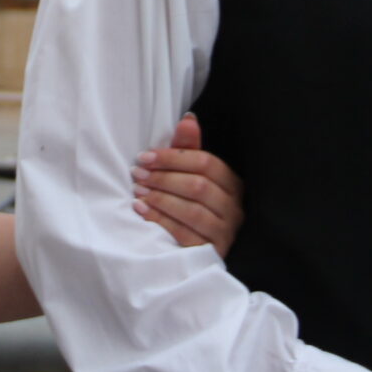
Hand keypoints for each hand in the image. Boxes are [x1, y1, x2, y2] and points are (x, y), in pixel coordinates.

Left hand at [132, 116, 241, 256]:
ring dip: (160, 199)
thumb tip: (189, 119)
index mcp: (233, 184)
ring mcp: (225, 232)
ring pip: (192, 211)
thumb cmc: (194, 204)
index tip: (145, 157)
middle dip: (164, 178)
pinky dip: (160, 221)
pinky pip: (184, 235)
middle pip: (198, 187)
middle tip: (137, 175)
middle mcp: (234, 208)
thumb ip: (189, 149)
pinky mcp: (211, 253)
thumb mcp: (192, 175)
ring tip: (138, 192)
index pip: (206, 163)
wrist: (198, 250)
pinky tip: (142, 210)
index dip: (173, 158)